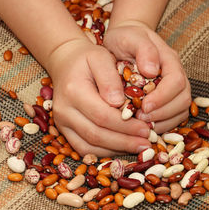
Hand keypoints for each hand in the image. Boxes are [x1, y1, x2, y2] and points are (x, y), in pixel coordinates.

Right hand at [46, 38, 151, 156]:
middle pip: (96, 134)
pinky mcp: (63, 130)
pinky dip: (104, 152)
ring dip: (116, 150)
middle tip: (147, 143)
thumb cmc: (88, 58)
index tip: (147, 129)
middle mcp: (64, 110)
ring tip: (139, 148)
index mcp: (73, 90)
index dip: (126, 126)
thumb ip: (109, 78)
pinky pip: (83, 148)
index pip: (102, 115)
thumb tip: (118, 103)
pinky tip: (123, 148)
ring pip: (89, 146)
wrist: (65, 61)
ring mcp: (61, 122)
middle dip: (124, 142)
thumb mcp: (101, 58)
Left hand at [104, 21, 190, 132]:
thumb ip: (143, 49)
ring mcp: (175, 89)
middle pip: (183, 99)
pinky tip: (145, 126)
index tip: (144, 106)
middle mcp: (177, 75)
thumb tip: (151, 70)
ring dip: (163, 121)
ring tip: (141, 124)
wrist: (124, 41)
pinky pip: (174, 117)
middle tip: (140, 118)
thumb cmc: (125, 39)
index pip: (176, 81)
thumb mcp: (129, 37)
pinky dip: (161, 125)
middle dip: (163, 112)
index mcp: (170, 60)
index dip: (163, 97)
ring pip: (181, 110)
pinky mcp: (169, 100)